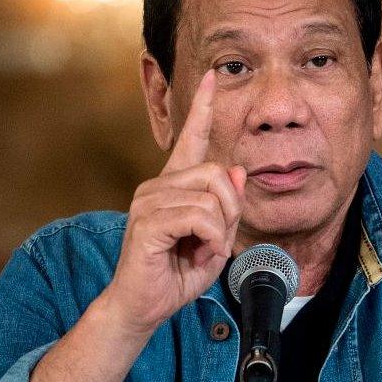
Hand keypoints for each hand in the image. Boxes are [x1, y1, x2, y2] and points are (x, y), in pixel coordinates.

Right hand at [103, 70, 246, 333]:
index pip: (191, 137)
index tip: (213, 75)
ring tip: (201, 250)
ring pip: (213, 197)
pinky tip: (198, 254)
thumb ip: (228, 206)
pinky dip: (212, 240)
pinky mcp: (148, 220)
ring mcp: (149, 200)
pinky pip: (201, 217)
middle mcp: (158, 185)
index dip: (203, 106)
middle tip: (218, 239)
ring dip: (220, 231)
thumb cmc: (177, 273)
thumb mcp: (216, 238)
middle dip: (232, 209)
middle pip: (219, 172)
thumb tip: (236, 169)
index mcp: (174, 184)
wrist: (144, 305)